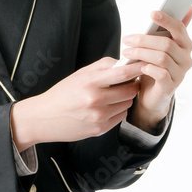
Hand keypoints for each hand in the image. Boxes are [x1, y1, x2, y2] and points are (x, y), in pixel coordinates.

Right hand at [10, 57, 143, 151]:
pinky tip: (107, 106)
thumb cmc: (62, 93)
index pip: (123, 73)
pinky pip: (120, 116)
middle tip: (130, 80)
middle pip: (130, 90)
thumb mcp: (79, 74)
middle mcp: (95, 100)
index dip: (138, 68)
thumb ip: (102, 66)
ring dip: (126, 97)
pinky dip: (118, 110)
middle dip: (133, 84)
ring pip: (127, 104)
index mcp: (90, 82)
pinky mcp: (100, 129)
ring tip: (114, 94)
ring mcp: (99, 117)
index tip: (146, 64)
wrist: (45, 118)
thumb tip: (123, 61)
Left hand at [123, 7, 191, 130]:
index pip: (180, 29)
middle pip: (167, 43)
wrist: (152, 95)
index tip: (152, 14)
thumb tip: (189, 8)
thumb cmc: (155, 66)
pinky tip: (139, 67)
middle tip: (127, 40)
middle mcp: (186, 59)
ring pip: (162, 57)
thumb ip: (169, 29)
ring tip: (127, 53)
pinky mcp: (170, 87)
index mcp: (185, 45)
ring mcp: (180, 74)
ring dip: (141, 53)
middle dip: (144, 40)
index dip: (166, 20)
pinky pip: (160, 73)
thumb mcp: (160, 46)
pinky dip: (147, 68)